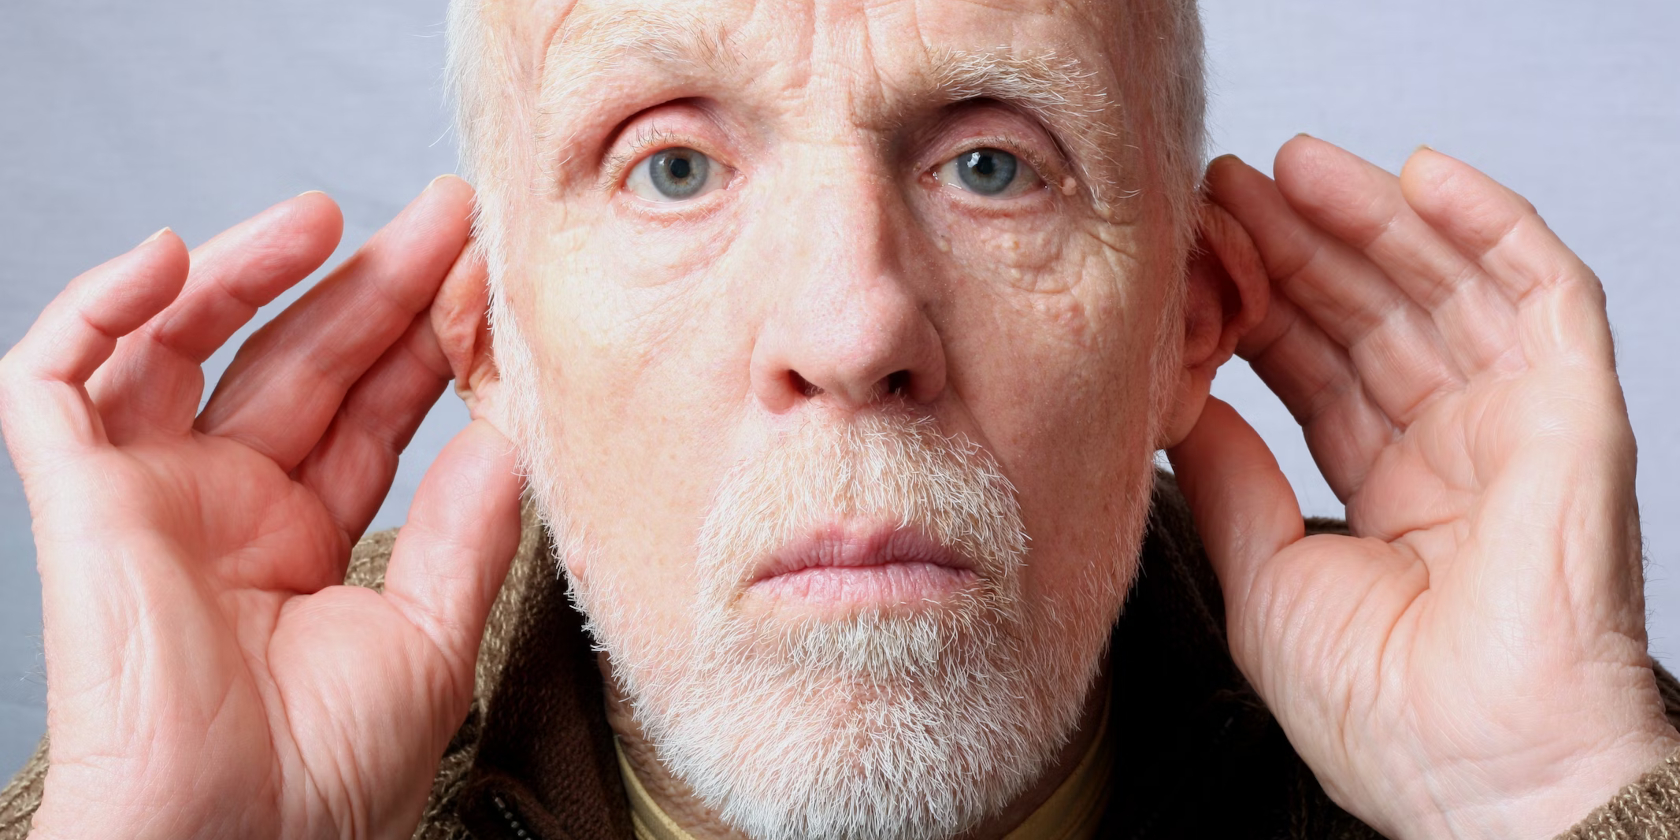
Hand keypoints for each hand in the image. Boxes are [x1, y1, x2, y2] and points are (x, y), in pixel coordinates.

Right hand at [0, 178, 522, 838]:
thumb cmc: (328, 780)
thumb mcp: (431, 637)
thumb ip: (466, 527)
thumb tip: (516, 433)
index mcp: (307, 542)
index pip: (371, 412)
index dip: (423, 340)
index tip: (483, 277)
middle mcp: (228, 508)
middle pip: (299, 362)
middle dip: (367, 285)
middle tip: (442, 217)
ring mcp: (152, 498)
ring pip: (185, 347)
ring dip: (247, 271)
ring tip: (326, 215)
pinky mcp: (78, 501)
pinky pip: (57, 382)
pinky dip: (98, 312)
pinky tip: (170, 258)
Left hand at [1169, 138, 1679, 838]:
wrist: (1480, 771)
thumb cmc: (1385, 712)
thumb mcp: (1270, 580)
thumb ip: (1236, 482)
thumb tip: (1186, 405)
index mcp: (1389, 492)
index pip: (1319, 370)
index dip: (1262, 305)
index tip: (1200, 254)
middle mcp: (1455, 449)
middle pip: (1373, 316)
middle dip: (1302, 246)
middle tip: (1231, 185)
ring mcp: (1516, 425)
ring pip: (1445, 287)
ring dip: (1375, 217)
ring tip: (1296, 164)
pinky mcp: (1573, 412)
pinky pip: (1543, 293)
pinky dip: (1491, 225)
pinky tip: (1422, 173)